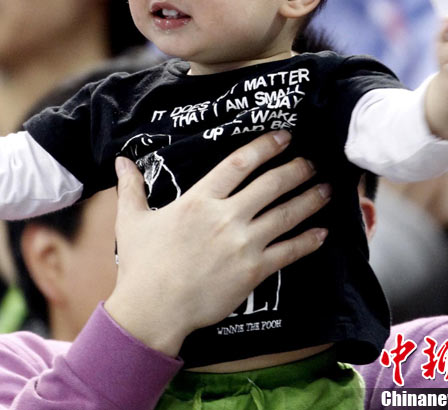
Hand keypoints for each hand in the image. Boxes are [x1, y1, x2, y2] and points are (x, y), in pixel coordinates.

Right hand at [103, 131, 329, 356]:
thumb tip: (121, 160)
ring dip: (310, 199)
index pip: (239, 163)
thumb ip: (131, 187)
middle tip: (311, 161)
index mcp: (198, 200)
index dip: (265, 146)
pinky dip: (309, 240)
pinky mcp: (254, 272)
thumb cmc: (141, 264)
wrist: (153, 310)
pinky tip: (322, 232)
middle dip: (296, 169)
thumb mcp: (131, 219)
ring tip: (326, 189)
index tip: (284, 137)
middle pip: (270, 184)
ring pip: (286, 215)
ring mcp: (243, 244)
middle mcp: (226, 217)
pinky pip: (289, 252)